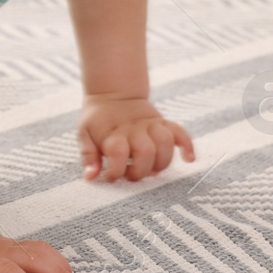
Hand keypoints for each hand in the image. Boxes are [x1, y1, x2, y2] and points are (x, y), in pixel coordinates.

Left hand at [78, 95, 195, 181]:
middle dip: (140, 171)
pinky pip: (180, 132)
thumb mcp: (84, 134)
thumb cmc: (97, 120)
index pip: (117, 153)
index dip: (115, 171)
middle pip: (145, 151)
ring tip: (152, 170)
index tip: (110, 177)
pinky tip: (188, 159)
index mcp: (113, 132)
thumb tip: (90, 176)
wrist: (112, 95)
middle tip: (132, 174)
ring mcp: (151, 125)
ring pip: (165, 143)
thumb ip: (88, 155)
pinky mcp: (163, 123)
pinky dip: (187, 145)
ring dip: (161, 163)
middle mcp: (134, 128)